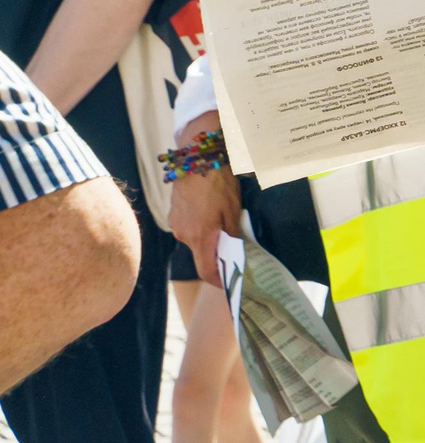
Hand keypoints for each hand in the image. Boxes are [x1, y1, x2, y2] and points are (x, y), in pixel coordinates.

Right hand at [165, 111, 239, 281]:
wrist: (197, 159)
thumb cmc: (218, 184)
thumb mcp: (232, 210)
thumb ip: (231, 235)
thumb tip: (234, 254)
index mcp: (200, 237)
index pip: (205, 270)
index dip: (216, 280)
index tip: (226, 283)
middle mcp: (183, 235)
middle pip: (200, 254)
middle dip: (215, 253)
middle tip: (232, 247)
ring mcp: (175, 224)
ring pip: (194, 239)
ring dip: (207, 237)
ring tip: (222, 222)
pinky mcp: (173, 214)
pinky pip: (188, 227)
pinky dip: (199, 226)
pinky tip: (209, 212)